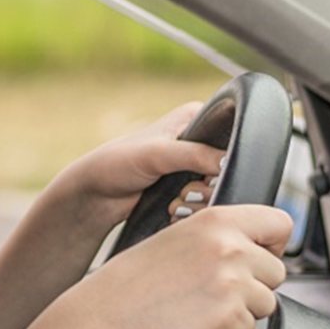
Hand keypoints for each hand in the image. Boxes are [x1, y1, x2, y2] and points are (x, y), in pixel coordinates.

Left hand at [54, 102, 224, 231]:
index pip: (232, 135)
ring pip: (220, 188)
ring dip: (200, 202)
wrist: (97, 195)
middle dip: (209, 186)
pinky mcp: (188, 187)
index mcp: (195, 117)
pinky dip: (194, 211)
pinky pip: (207, 203)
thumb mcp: (157, 154)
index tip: (209, 175)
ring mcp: (194, 165)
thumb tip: (229, 162)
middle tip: (186, 191)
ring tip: (176, 202)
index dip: (226, 159)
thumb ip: (194, 154)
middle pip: (230, 167)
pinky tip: (175, 210)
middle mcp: (198, 139)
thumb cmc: (117, 163)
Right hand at [55, 203, 292, 328]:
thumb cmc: (130, 284)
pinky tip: (196, 323)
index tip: (259, 255)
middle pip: (277, 270)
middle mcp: (228, 247)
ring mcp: (231, 283)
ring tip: (201, 307)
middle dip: (254, 285)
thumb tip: (255, 249)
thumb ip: (217, 238)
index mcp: (215, 220)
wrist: (104, 319)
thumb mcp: (174, 239)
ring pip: (267, 303)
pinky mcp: (228, 318)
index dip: (272, 243)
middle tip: (214, 291)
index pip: (279, 222)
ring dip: (241, 310)